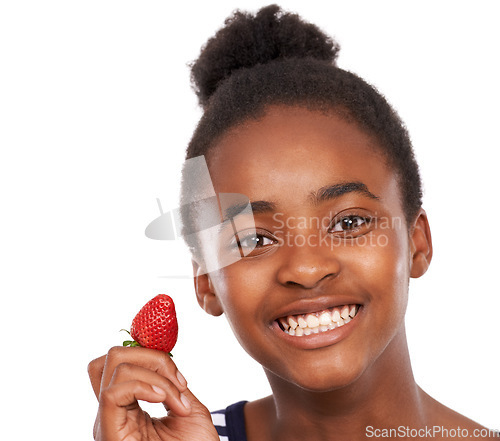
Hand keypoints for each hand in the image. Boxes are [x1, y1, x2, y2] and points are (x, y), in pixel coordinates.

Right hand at [88, 346, 219, 440]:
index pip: (120, 363)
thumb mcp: (187, 408)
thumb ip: (171, 383)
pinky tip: (165, 401)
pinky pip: (113, 392)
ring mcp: (108, 423)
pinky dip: (145, 386)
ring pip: (114, 367)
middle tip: (178, 382)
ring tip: (178, 402)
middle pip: (111, 357)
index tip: (181, 378)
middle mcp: (113, 413)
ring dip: (156, 375)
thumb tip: (162, 357)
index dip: (150, 354)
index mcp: (128, 407)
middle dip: (150, 355)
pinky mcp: (109, 435)